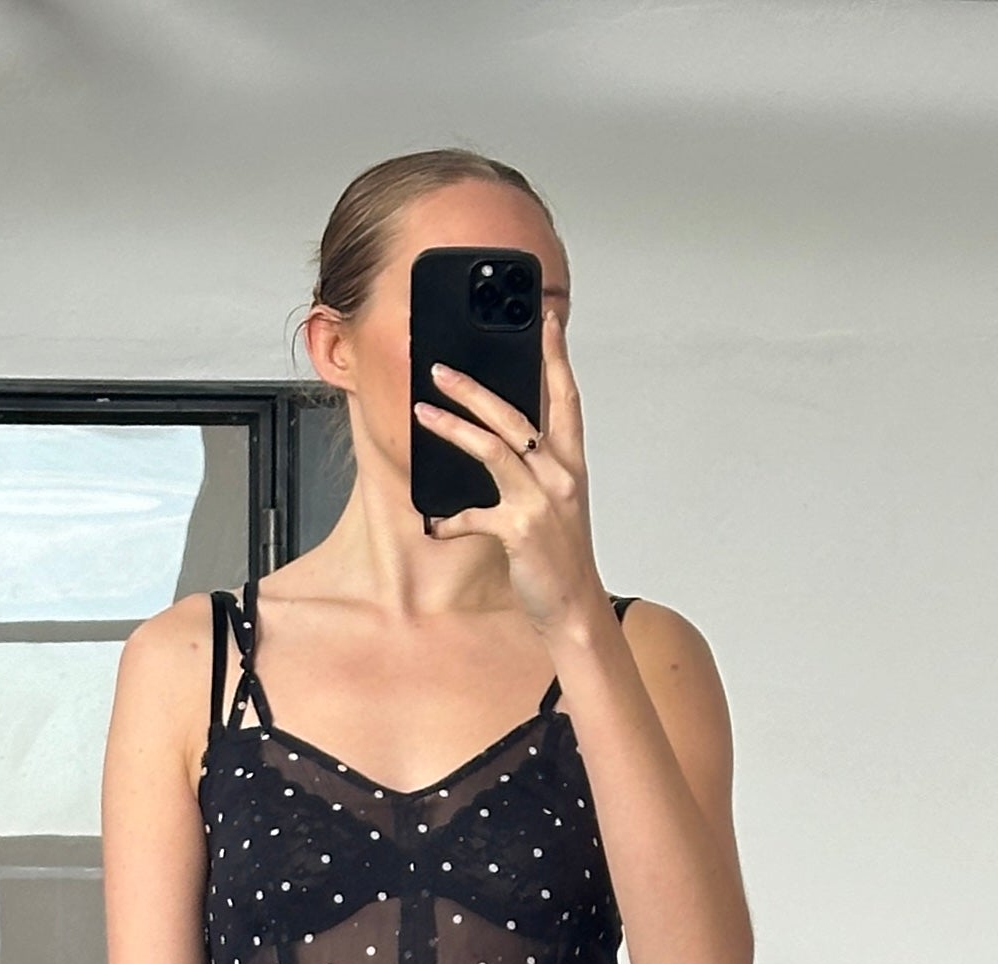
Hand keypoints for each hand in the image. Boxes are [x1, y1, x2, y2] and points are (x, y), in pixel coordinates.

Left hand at [413, 309, 608, 637]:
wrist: (574, 608)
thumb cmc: (561, 558)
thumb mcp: (555, 506)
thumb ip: (533, 472)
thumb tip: (494, 444)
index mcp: (571, 465)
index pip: (566, 398)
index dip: (556, 357)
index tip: (544, 321)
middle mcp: (559, 475)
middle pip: (516, 415)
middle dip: (474, 388)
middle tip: (441, 369)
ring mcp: (540, 501)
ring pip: (492, 447)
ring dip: (453, 427)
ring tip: (423, 411)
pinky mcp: (519, 529)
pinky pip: (475, 513)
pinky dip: (452, 518)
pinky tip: (435, 523)